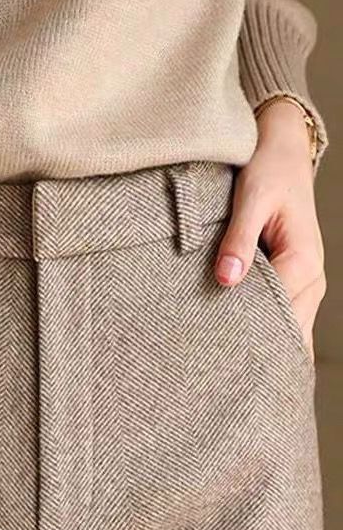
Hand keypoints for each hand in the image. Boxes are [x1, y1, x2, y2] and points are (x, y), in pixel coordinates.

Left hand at [214, 98, 325, 358]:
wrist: (283, 151)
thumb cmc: (268, 171)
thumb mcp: (250, 200)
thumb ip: (238, 241)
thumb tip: (227, 280)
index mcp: (303, 262)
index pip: (277, 316)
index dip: (248, 336)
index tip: (218, 356)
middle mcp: (310, 279)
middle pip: (287, 332)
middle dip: (259, 353)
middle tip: (222, 378)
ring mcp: (305, 284)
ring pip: (289, 329)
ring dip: (263, 346)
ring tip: (228, 372)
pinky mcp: (292, 282)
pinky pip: (285, 317)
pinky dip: (267, 332)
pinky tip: (242, 351)